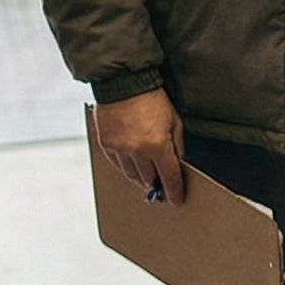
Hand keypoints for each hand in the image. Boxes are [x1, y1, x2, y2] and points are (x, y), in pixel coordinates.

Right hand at [94, 88, 186, 205]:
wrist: (124, 83)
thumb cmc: (153, 101)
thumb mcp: (175, 122)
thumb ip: (178, 146)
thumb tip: (178, 165)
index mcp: (158, 147)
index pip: (170, 178)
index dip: (174, 192)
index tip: (176, 200)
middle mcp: (138, 152)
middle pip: (149, 180)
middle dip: (157, 185)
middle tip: (161, 188)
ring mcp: (120, 149)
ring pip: (132, 176)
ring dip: (141, 179)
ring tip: (147, 178)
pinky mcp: (106, 145)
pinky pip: (118, 165)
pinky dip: (127, 168)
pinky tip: (133, 165)